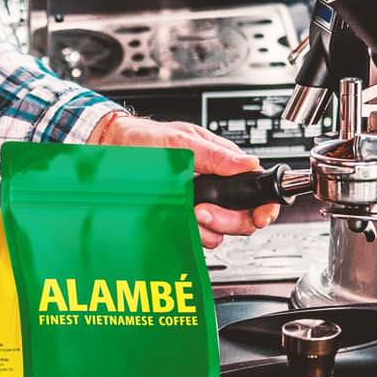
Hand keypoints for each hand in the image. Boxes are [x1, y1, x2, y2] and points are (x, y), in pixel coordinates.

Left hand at [88, 112, 279, 248]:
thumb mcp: (182, 141)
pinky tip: (183, 220)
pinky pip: (201, 236)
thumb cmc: (145, 140)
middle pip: (243, 216)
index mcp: (222, 163)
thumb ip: (216, 155)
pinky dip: (195, 233)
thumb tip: (248, 165)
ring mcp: (200, 204)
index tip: (259, 215)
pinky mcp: (184, 218)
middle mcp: (215, 186)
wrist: (112, 151)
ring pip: (222, 231)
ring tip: (191, 212)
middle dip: (229, 219)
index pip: (255, 187)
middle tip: (205, 211)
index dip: (263, 205)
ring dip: (209, 227)